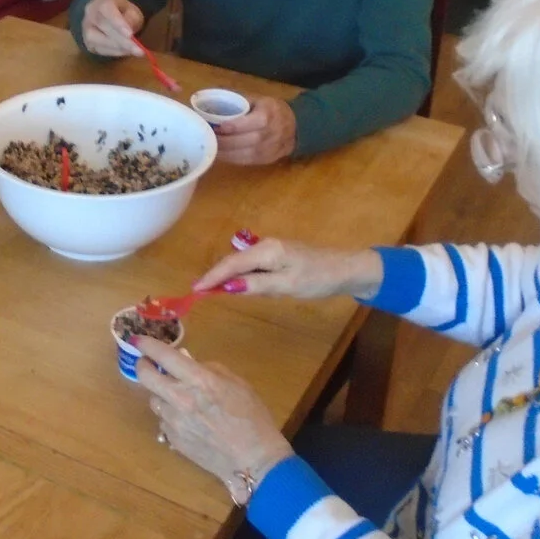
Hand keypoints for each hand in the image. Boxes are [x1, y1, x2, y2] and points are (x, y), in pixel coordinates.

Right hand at [79, 0, 147, 56]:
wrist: (110, 17)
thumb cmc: (123, 12)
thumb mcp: (133, 11)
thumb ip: (132, 19)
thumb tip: (129, 33)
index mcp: (102, 0)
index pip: (106, 9)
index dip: (117, 22)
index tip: (130, 34)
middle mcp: (90, 13)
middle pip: (104, 26)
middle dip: (123, 40)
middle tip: (139, 50)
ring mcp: (86, 28)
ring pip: (99, 40)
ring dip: (119, 48)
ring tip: (135, 51)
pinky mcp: (88, 43)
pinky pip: (100, 49)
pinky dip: (115, 52)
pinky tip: (126, 52)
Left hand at [139, 344, 292, 493]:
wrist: (253, 459)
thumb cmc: (253, 418)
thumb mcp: (238, 384)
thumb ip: (210, 369)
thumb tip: (186, 360)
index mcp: (199, 380)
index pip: (163, 355)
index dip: (147, 344)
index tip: (139, 339)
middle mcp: (180, 398)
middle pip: (145, 377)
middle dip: (142, 366)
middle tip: (147, 364)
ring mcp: (173, 421)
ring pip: (153, 401)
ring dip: (160, 395)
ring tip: (176, 398)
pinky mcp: (173, 440)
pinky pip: (164, 422)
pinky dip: (170, 417)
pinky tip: (187, 422)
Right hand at [188, 234, 384, 303]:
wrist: (345, 269)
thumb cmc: (318, 278)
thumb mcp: (287, 285)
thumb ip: (257, 285)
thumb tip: (228, 287)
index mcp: (266, 250)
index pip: (231, 264)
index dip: (212, 277)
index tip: (194, 290)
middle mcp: (266, 245)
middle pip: (234, 261)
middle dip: (215, 276)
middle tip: (198, 292)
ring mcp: (272, 250)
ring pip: (243, 263)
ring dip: (227, 275)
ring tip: (211, 290)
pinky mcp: (279, 256)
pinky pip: (253, 265)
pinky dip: (241, 275)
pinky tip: (237, 285)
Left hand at [212, 95, 296, 166]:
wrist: (294, 127)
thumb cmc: (271, 110)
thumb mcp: (258, 99)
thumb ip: (239, 102)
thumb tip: (210, 101)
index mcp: (270, 114)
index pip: (255, 122)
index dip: (236, 126)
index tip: (218, 127)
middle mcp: (273, 133)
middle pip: (249, 141)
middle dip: (227, 142)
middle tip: (209, 138)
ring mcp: (271, 149)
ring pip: (247, 155)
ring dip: (227, 153)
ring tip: (212, 147)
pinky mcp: (268, 159)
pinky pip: (248, 162)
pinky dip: (232, 159)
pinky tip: (221, 154)